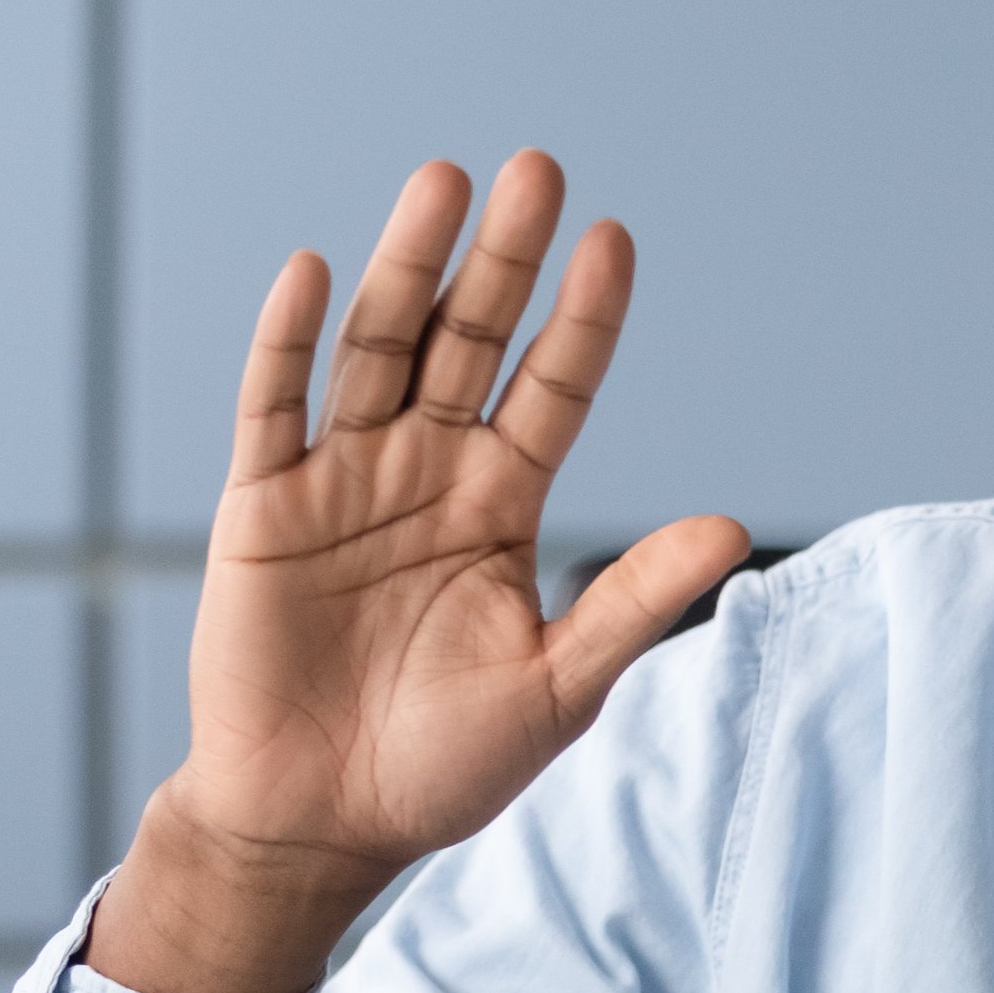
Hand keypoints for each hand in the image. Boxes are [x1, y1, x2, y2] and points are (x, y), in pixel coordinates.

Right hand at [88, 152, 747, 992]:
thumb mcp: (557, 687)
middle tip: (537, 168)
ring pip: (380, 350)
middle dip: (502, 258)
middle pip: (471, 341)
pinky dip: (290, 341)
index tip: (616, 239)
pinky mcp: (261, 509)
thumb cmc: (446, 764)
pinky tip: (317, 272)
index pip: (555, 387)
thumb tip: (733, 531)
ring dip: (409, 267)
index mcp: (504, 505)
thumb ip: (631, 603)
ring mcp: (342, 480)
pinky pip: (273, 408)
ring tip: (442, 182)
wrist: (321, 824)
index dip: (583, 317)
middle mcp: (428, 471)